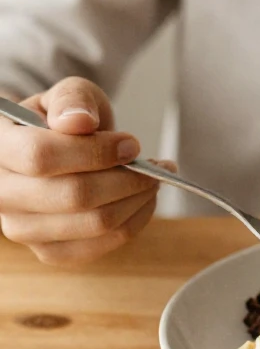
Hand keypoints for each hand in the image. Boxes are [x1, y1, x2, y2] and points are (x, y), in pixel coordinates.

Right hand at [0, 76, 173, 266]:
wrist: (54, 152)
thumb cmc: (60, 121)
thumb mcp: (67, 96)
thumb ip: (72, 100)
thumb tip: (79, 122)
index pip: (41, 156)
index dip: (95, 152)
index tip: (132, 145)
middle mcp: (0, 194)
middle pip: (74, 196)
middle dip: (127, 179)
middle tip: (155, 166)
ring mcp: (20, 228)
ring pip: (94, 224)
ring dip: (136, 201)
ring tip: (153, 180)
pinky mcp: (47, 252)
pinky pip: (100, 247)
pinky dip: (133, 223)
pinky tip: (142, 201)